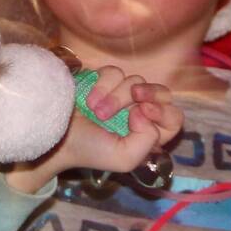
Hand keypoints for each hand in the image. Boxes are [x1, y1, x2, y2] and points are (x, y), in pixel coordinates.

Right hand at [4, 68, 182, 193]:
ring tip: (97, 111)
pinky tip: (89, 99)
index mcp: (147, 135)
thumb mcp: (126, 158)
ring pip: (136, 81)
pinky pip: (114, 72)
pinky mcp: (103, 80)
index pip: (174, 118)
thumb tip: (143, 110)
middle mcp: (138, 113)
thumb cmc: (90, 150)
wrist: (56, 135)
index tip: (143, 112)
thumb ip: (148, 140)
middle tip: (135, 99)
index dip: (164, 112)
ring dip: (116, 96)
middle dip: (149, 94)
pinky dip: (102, 85)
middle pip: (162, 93)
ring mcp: (121, 95)